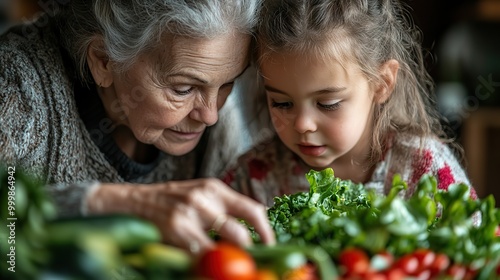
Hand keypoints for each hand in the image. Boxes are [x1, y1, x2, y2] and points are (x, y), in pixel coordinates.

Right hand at [86, 178, 275, 254]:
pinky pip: (200, 255)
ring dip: (227, 260)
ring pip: (221, 247)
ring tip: (225, 265)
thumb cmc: (169, 202)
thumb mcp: (198, 196)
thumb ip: (222, 210)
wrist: (132, 201)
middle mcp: (205, 197)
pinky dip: (206, 263)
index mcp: (215, 188)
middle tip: (247, 264)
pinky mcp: (176, 229)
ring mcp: (190, 213)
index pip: (252, 209)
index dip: (266, 231)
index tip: (270, 247)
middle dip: (246, 254)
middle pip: (240, 232)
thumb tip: (248, 234)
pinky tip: (203, 264)